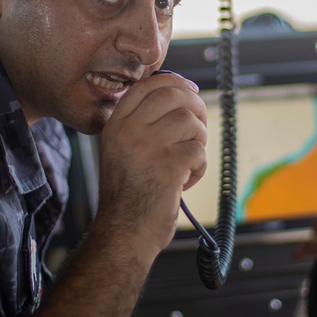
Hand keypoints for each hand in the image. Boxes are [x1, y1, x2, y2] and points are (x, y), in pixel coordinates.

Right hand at [97, 71, 207, 247]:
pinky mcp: (168, 166)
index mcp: (116, 125)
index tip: (191, 90)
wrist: (123, 233)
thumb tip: (181, 97)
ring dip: (198, 141)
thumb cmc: (127, 197)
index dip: (175, 82)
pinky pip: (198, 152)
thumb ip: (142, 125)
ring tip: (187, 162)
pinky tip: (185, 181)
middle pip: (173, 95)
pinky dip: (199, 168)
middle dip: (196, 106)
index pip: (147, 85)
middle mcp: (128, 131)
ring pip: (190, 122)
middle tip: (200, 126)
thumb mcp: (121, 151)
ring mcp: (148, 147)